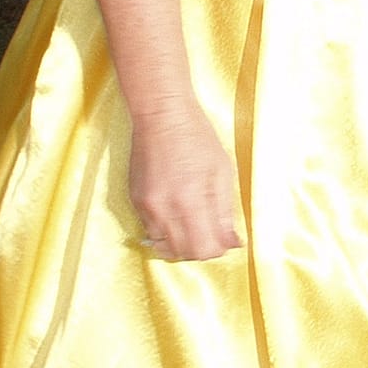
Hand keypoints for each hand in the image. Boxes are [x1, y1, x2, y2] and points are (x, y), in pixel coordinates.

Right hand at [129, 101, 241, 261]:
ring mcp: (147, 207)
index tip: (225, 239)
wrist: (161, 114)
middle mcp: (165, 209)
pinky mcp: (135, 202)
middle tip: (211, 234)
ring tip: (194, 225)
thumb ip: (225, 211)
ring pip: (164, 247)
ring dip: (181, 244)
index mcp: (191, 200)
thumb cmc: (197, 137)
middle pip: (183, 253)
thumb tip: (233, 243)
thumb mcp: (222, 170)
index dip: (217, 249)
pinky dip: (165, 231)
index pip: (204, 249)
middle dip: (200, 250)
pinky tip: (176, 214)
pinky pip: (150, 230)